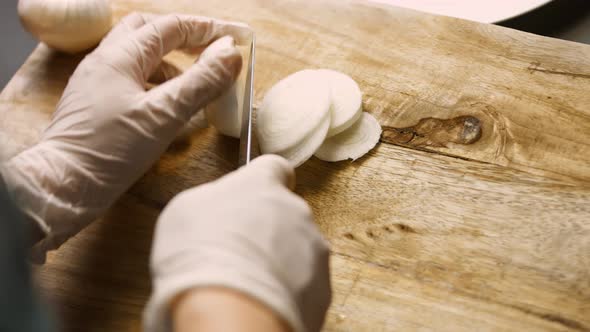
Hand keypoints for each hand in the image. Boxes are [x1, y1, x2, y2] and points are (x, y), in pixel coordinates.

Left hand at [0, 13, 247, 258]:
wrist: (63, 185)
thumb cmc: (111, 149)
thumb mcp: (164, 115)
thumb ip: (200, 82)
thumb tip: (230, 53)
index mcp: (121, 55)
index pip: (171, 27)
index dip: (206, 29)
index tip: (233, 36)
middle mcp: (105, 60)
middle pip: (148, 31)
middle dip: (182, 37)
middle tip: (210, 52)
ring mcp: (96, 81)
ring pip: (138, 56)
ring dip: (170, 62)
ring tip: (194, 83)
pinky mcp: (94, 102)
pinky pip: (130, 79)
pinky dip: (155, 82)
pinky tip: (167, 104)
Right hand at [145, 155, 331, 331]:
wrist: (232, 309)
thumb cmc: (201, 254)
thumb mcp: (185, 210)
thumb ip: (213, 198)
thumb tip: (220, 204)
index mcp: (262, 184)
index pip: (274, 166)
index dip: (264, 180)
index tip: (255, 193)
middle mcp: (296, 210)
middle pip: (285, 212)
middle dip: (267, 228)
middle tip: (238, 250)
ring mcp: (314, 248)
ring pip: (298, 247)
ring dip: (279, 259)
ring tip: (248, 280)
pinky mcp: (323, 286)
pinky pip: (305, 282)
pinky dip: (288, 289)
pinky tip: (263, 299)